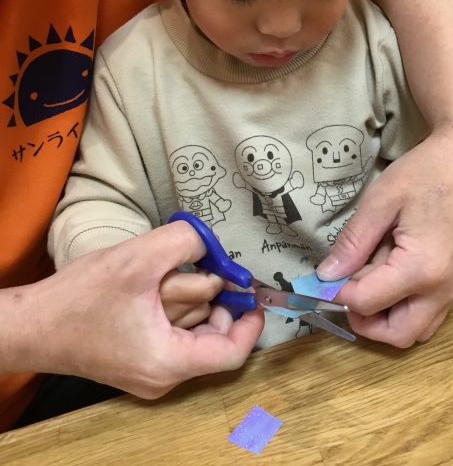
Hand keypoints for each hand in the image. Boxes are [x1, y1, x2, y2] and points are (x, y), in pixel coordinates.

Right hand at [6, 222, 263, 398]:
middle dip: (206, 294)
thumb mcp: (140, 257)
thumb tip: (213, 245)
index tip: (253, 291)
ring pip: (190, 327)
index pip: (232, 352)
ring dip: (183, 296)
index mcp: (169, 362)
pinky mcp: (137, 362)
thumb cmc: (80, 298)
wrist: (31, 325)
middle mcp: (164, 376)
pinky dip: (170, 305)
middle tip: (186, 266)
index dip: (250, 321)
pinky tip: (148, 287)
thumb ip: (187, 243)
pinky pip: (171, 331)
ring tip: (153, 278)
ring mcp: (150, 373)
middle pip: (210, 331)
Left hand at [317, 123, 452, 346]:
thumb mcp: (381, 200)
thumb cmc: (428, 171)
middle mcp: (443, 289)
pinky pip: (432, 311)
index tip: (322, 276)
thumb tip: (326, 275)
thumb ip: (353, 242)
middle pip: (397, 334)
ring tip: (369, 279)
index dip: (338, 293)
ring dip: (388, 317)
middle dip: (365, 321)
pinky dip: (407, 306)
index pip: (368, 303)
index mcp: (421, 269)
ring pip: (418, 329)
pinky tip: (392, 271)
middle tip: (346, 289)